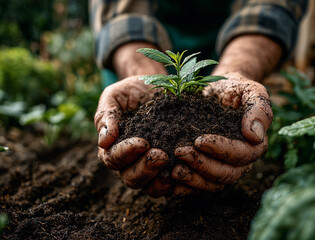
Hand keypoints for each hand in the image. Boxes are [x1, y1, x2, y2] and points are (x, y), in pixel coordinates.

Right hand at [95, 76, 170, 196]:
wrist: (154, 87)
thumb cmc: (131, 91)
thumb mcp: (115, 96)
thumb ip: (107, 115)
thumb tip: (104, 141)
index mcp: (111, 147)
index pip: (114, 158)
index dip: (126, 153)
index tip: (143, 142)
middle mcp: (128, 162)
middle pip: (130, 178)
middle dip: (145, 169)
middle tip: (161, 155)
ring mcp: (147, 167)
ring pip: (148, 185)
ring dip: (160, 180)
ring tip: (174, 166)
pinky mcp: (166, 167)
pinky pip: (168, 182)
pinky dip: (175, 181)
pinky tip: (184, 171)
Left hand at [172, 72, 271, 194]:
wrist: (218, 89)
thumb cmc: (235, 89)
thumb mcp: (251, 90)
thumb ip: (259, 108)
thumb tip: (255, 136)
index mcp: (254, 145)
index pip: (240, 155)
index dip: (220, 150)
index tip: (199, 140)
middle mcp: (240, 161)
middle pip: (225, 174)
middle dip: (202, 165)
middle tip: (180, 152)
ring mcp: (223, 166)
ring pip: (212, 183)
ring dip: (192, 179)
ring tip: (173, 169)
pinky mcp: (207, 167)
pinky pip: (199, 184)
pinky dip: (186, 186)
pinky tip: (170, 180)